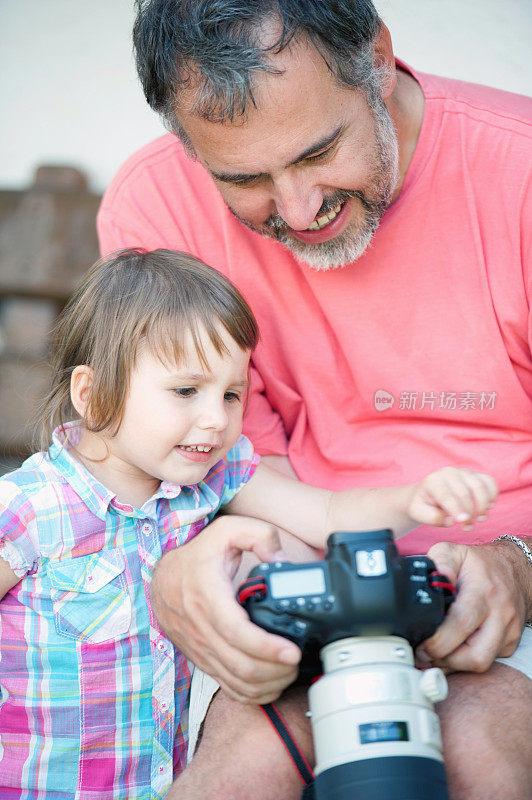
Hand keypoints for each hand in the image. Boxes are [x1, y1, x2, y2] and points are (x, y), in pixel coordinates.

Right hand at [150, 515, 300, 703]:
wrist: (162, 580)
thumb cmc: (197, 557)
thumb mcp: (226, 530)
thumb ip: (258, 535)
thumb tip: (280, 558)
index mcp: (208, 597)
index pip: (237, 633)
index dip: (266, 647)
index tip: (291, 651)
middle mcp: (202, 629)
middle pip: (240, 665)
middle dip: (275, 671)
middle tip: (297, 661)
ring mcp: (201, 648)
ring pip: (236, 681)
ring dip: (267, 684)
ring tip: (289, 672)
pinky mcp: (203, 660)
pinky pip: (227, 686)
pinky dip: (252, 692)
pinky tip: (270, 683)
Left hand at [407, 467, 497, 529]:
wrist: (427, 494)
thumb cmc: (423, 505)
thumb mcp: (418, 513)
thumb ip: (433, 518)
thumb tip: (451, 521)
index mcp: (433, 481)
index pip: (446, 496)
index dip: (456, 509)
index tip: (463, 522)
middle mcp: (449, 473)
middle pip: (465, 492)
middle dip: (469, 512)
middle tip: (467, 527)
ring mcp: (464, 472)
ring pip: (480, 486)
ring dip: (483, 505)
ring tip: (479, 519)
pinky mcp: (475, 475)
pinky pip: (490, 482)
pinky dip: (493, 495)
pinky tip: (488, 507)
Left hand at [415, 539, 530, 672]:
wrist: (514, 569)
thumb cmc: (479, 564)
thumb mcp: (454, 552)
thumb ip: (439, 564)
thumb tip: (428, 583)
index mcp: (483, 591)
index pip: (461, 624)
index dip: (438, 641)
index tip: (421, 644)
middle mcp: (500, 614)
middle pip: (475, 655)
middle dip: (445, 660)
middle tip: (425, 653)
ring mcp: (509, 631)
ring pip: (483, 663)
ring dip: (455, 664)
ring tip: (436, 654)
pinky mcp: (511, 642)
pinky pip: (489, 662)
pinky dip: (467, 661)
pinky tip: (453, 650)